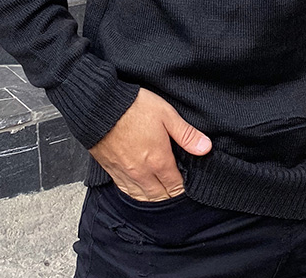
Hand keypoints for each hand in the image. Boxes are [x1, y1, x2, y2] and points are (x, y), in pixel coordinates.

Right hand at [88, 87, 211, 200]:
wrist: (100, 107)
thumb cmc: (134, 107)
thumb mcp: (166, 115)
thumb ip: (186, 134)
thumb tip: (206, 148)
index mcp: (159, 160)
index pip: (176, 186)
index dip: (184, 186)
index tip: (187, 182)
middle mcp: (142, 172)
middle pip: (160, 195)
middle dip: (171, 193)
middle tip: (176, 187)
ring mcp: (126, 173)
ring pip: (143, 197)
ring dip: (155, 197)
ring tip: (162, 192)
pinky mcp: (112, 170)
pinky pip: (126, 191)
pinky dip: (137, 194)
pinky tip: (140, 190)